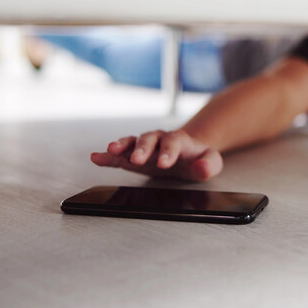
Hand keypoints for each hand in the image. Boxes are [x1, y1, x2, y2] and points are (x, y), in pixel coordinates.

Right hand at [90, 130, 222, 181]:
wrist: (188, 152)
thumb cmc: (199, 157)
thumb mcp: (211, 161)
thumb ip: (209, 164)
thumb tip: (202, 168)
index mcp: (179, 140)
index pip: (173, 142)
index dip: (168, 152)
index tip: (164, 163)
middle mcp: (159, 139)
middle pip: (149, 139)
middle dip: (142, 148)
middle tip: (137, 159)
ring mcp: (145, 146)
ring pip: (132, 142)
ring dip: (121, 145)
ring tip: (111, 150)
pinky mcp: (133, 156)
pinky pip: (119, 155)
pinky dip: (107, 156)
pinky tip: (96, 157)